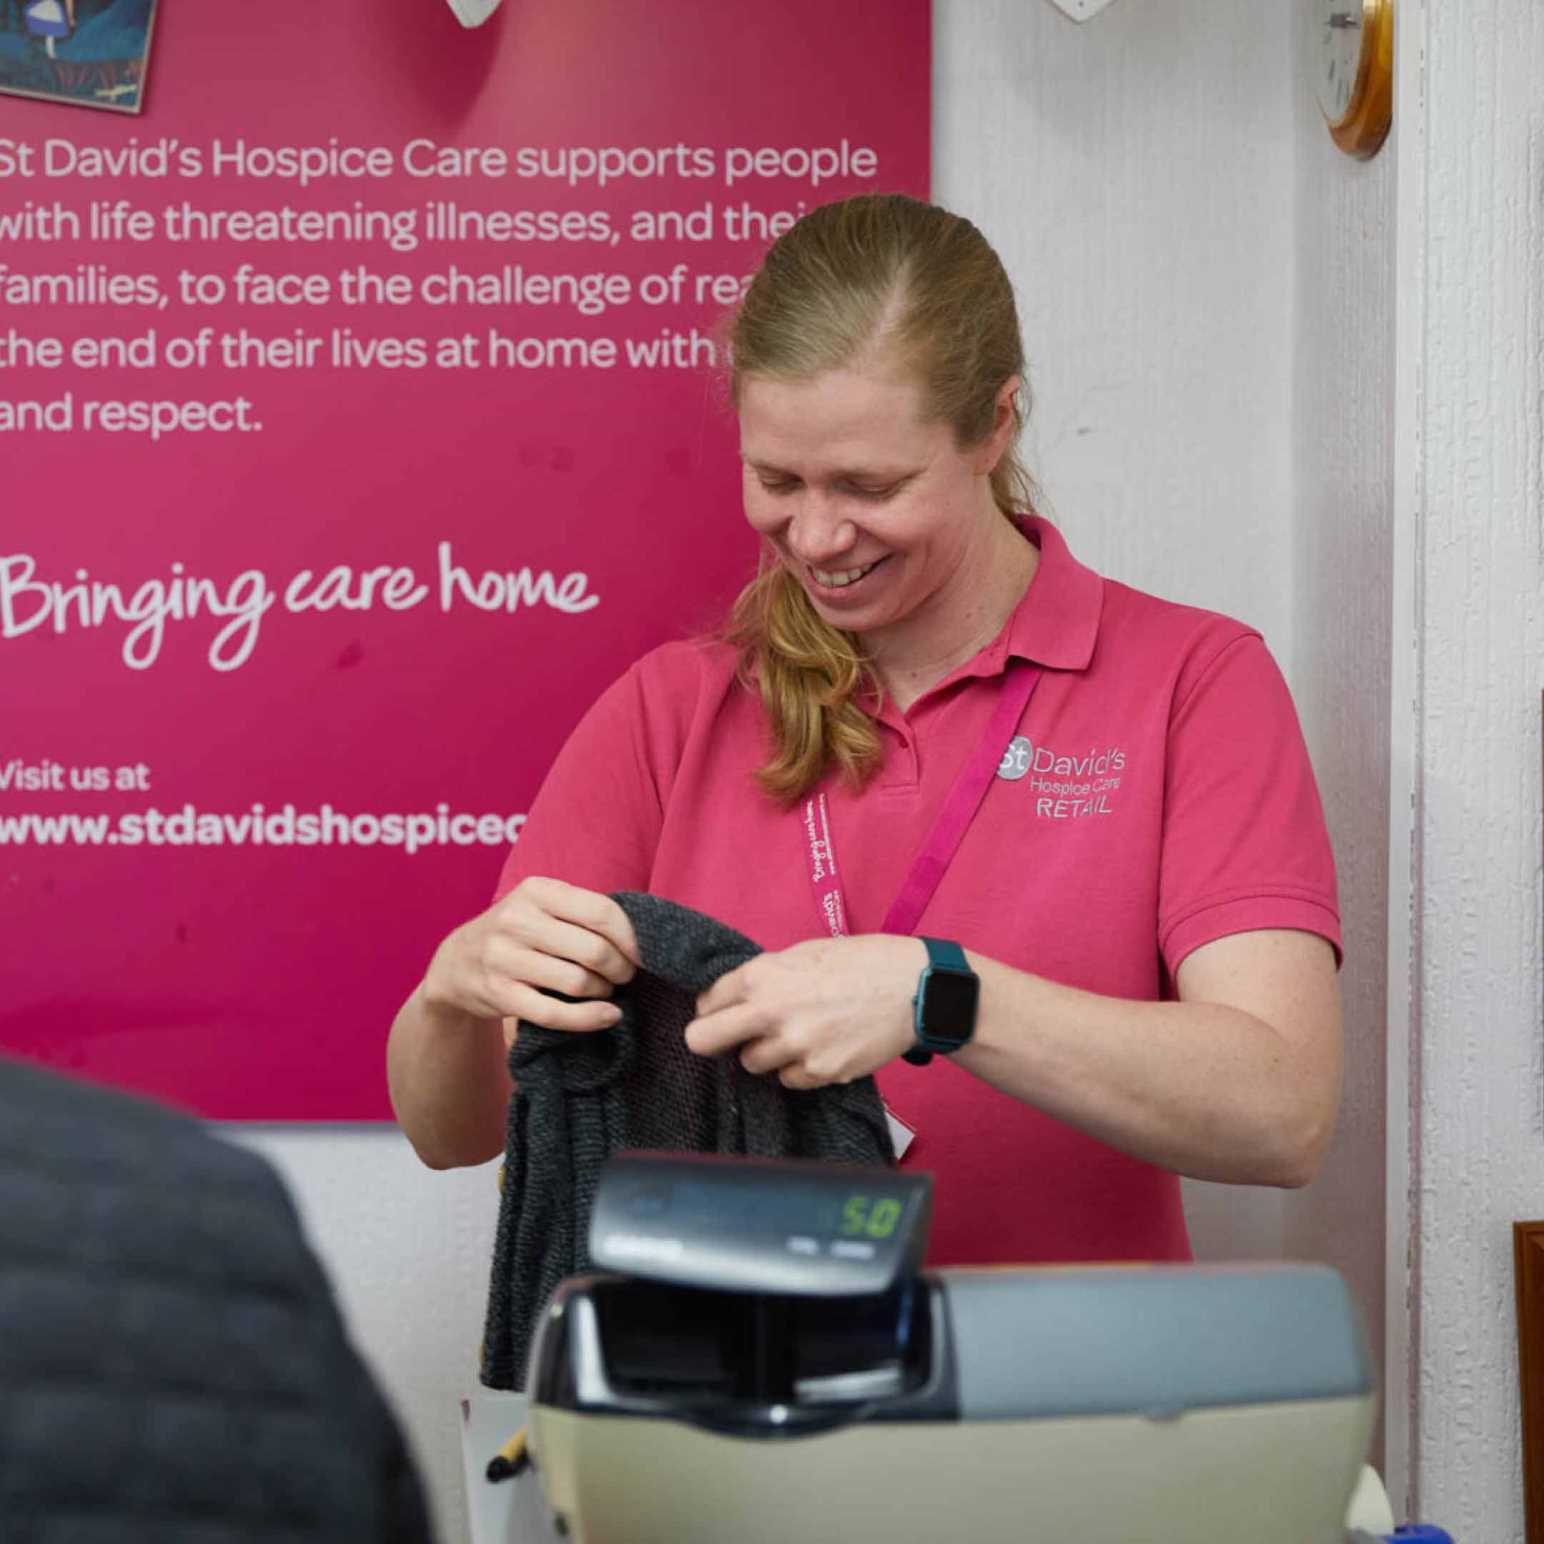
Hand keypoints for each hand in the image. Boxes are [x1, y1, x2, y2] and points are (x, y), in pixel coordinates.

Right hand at [419, 876, 638, 1034]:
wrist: (457, 963)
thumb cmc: (520, 933)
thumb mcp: (543, 906)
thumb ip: (585, 912)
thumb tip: (646, 933)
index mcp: (537, 890)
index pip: (602, 913)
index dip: (632, 938)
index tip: (644, 955)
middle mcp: (517, 920)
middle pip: (594, 950)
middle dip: (621, 969)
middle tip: (625, 976)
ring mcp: (504, 958)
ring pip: (577, 982)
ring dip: (604, 992)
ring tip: (606, 991)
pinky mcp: (499, 994)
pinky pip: (555, 1013)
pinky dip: (589, 1019)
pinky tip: (608, 1016)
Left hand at [684, 934, 920, 1088]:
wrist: (914, 989)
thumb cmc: (862, 961)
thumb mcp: (806, 952)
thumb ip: (767, 974)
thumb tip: (737, 995)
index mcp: (763, 976)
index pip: (706, 1001)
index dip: (713, 1006)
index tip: (724, 1011)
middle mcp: (771, 1012)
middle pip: (702, 1040)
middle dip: (710, 1038)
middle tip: (729, 1037)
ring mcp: (795, 1047)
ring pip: (751, 1063)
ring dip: (766, 1053)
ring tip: (797, 1034)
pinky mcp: (820, 1073)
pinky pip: (789, 1079)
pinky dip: (798, 1068)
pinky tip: (821, 1047)